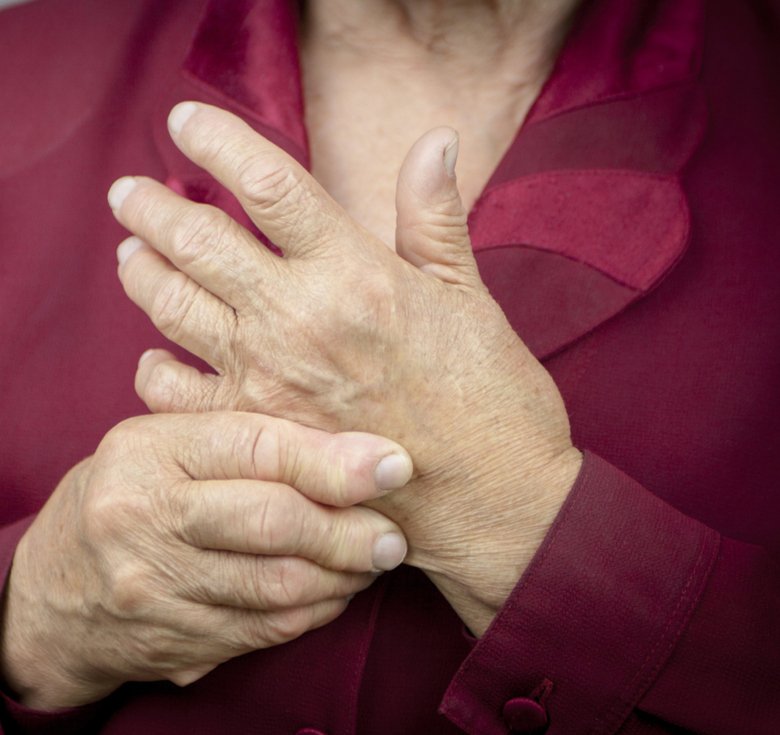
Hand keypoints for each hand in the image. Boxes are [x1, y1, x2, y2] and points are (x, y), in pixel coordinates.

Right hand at [0, 412, 409, 708]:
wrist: (56, 589)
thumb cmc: (135, 493)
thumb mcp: (170, 444)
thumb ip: (246, 438)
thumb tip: (356, 448)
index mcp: (150, 449)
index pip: (259, 447)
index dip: (335, 459)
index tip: (394, 466)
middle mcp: (146, 515)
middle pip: (274, 522)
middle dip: (350, 531)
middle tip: (393, 535)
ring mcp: (154, 585)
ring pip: (278, 585)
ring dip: (342, 576)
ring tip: (373, 559)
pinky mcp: (174, 639)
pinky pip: (267, 628)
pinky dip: (315, 610)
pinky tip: (336, 590)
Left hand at [109, 102, 581, 633]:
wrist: (492, 499)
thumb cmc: (489, 397)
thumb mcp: (468, 295)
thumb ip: (435, 216)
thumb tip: (436, 139)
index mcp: (355, 273)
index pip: (268, 183)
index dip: (219, 140)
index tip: (188, 121)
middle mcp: (298, 319)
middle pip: (198, 239)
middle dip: (153, 206)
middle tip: (130, 192)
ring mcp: (267, 382)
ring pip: (171, 306)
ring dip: (141, 272)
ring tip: (131, 254)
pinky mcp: (256, 436)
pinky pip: (173, 394)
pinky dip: (154, 369)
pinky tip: (156, 356)